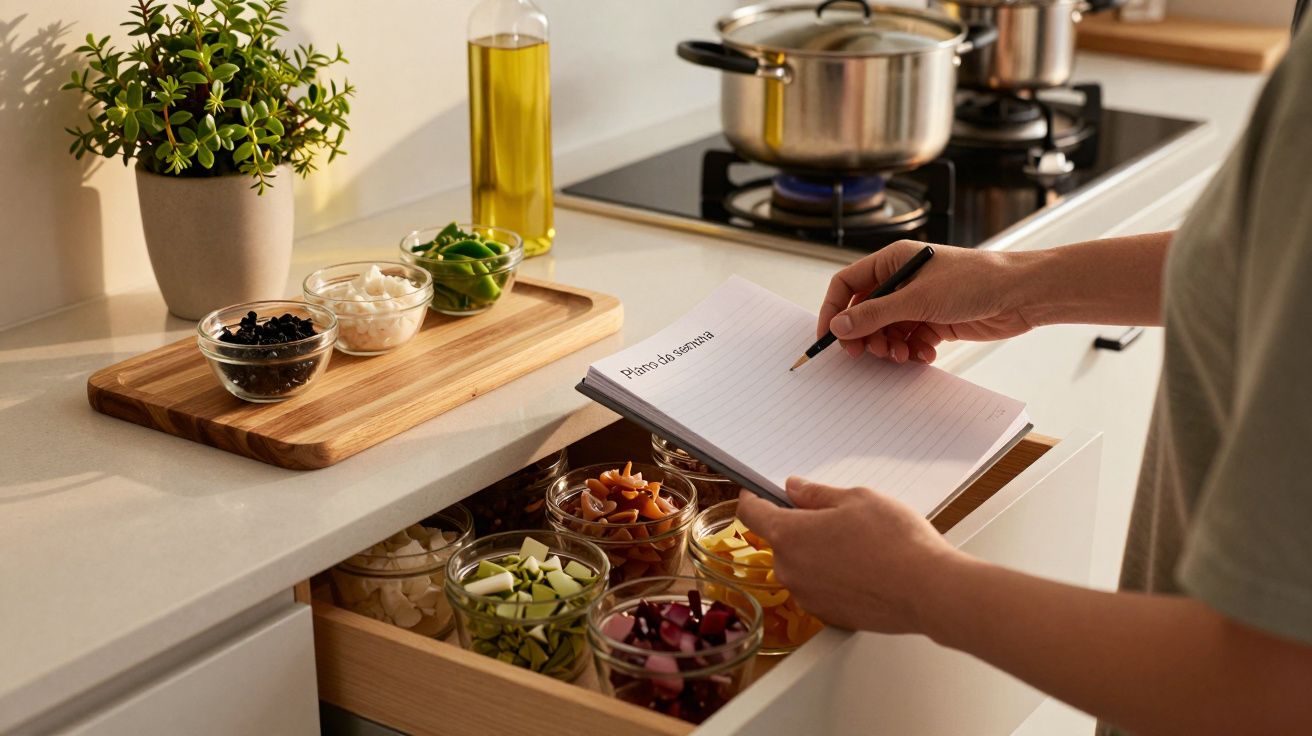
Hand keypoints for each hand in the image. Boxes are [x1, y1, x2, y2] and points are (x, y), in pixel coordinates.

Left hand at [736, 479, 965, 633]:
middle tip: (834, 517)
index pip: (751, 513)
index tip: (758, 493)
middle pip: (779, 541)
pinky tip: (861, 569)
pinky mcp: (828, 615)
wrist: (927, 589)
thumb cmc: (895, 541)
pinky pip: (818, 588)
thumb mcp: (857, 499)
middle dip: (799, 527)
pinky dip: (831, 577)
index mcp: (789, 535)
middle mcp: (790, 570)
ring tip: (856, 545)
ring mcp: (807, 596)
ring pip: (801, 566)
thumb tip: (794, 489)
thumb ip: (816, 494)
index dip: (753, 499)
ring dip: (816, 554)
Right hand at [819, 240, 1036, 363]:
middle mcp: (903, 279)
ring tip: (903, 354)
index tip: (829, 337)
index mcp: (893, 260)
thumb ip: (874, 314)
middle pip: (865, 312)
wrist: (1020, 294)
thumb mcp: (917, 299)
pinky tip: (925, 353)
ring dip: (890, 346)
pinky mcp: (935, 321)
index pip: (848, 284)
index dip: (834, 310)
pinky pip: (909, 340)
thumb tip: (838, 326)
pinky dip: (912, 350)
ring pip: (886, 330)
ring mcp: (919, 301)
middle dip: (865, 335)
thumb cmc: (975, 281)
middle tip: (869, 354)